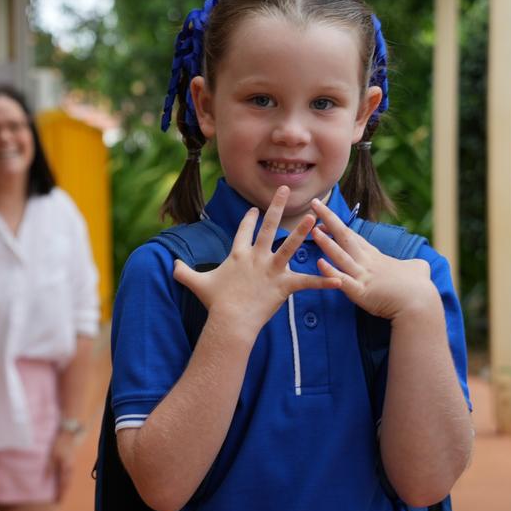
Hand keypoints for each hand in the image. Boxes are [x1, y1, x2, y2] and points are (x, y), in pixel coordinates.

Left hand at [49, 431, 78, 499]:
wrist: (67, 431)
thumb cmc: (59, 443)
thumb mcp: (52, 455)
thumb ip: (49, 467)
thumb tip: (44, 480)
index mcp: (66, 468)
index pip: (63, 484)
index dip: (61, 494)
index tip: (58, 503)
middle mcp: (69, 467)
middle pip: (66, 482)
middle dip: (63, 491)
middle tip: (59, 500)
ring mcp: (70, 462)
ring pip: (67, 477)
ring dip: (63, 484)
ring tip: (59, 491)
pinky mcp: (68, 458)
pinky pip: (66, 471)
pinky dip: (63, 477)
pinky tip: (59, 478)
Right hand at [173, 185, 340, 338]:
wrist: (229, 320)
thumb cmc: (215, 303)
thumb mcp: (197, 284)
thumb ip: (184, 272)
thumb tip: (171, 264)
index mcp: (238, 255)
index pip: (244, 232)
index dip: (248, 220)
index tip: (253, 209)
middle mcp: (256, 257)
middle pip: (267, 227)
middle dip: (276, 207)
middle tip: (285, 190)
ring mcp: (271, 270)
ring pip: (289, 247)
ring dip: (302, 232)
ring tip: (314, 218)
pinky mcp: (284, 285)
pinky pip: (306, 282)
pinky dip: (323, 282)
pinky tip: (339, 279)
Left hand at [309, 199, 438, 320]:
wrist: (421, 304)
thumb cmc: (420, 288)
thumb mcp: (418, 268)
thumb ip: (414, 264)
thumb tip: (419, 264)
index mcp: (376, 258)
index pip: (354, 237)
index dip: (338, 226)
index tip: (324, 217)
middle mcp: (367, 263)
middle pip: (345, 237)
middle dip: (329, 219)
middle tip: (314, 204)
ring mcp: (363, 277)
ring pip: (341, 256)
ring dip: (326, 243)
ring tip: (313, 230)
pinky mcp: (361, 293)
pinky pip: (343, 281)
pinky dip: (331, 272)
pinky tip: (319, 263)